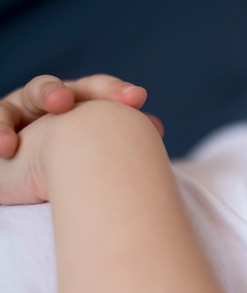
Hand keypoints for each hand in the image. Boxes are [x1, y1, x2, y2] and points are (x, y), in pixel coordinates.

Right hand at [0, 74, 163, 157]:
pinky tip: (7, 147)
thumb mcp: (97, 144)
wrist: (38, 175)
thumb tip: (156, 127)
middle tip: (67, 102)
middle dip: (64, 92)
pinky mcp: (2, 128)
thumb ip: (123, 134)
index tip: (137, 99)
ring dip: (38, 101)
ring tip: (53, 108)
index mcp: (80, 102)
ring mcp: (22, 112)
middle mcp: (50, 101)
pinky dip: (2, 132)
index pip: (96, 89)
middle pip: (58, 88)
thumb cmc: (78, 158)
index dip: (115, 91)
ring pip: (24, 98)